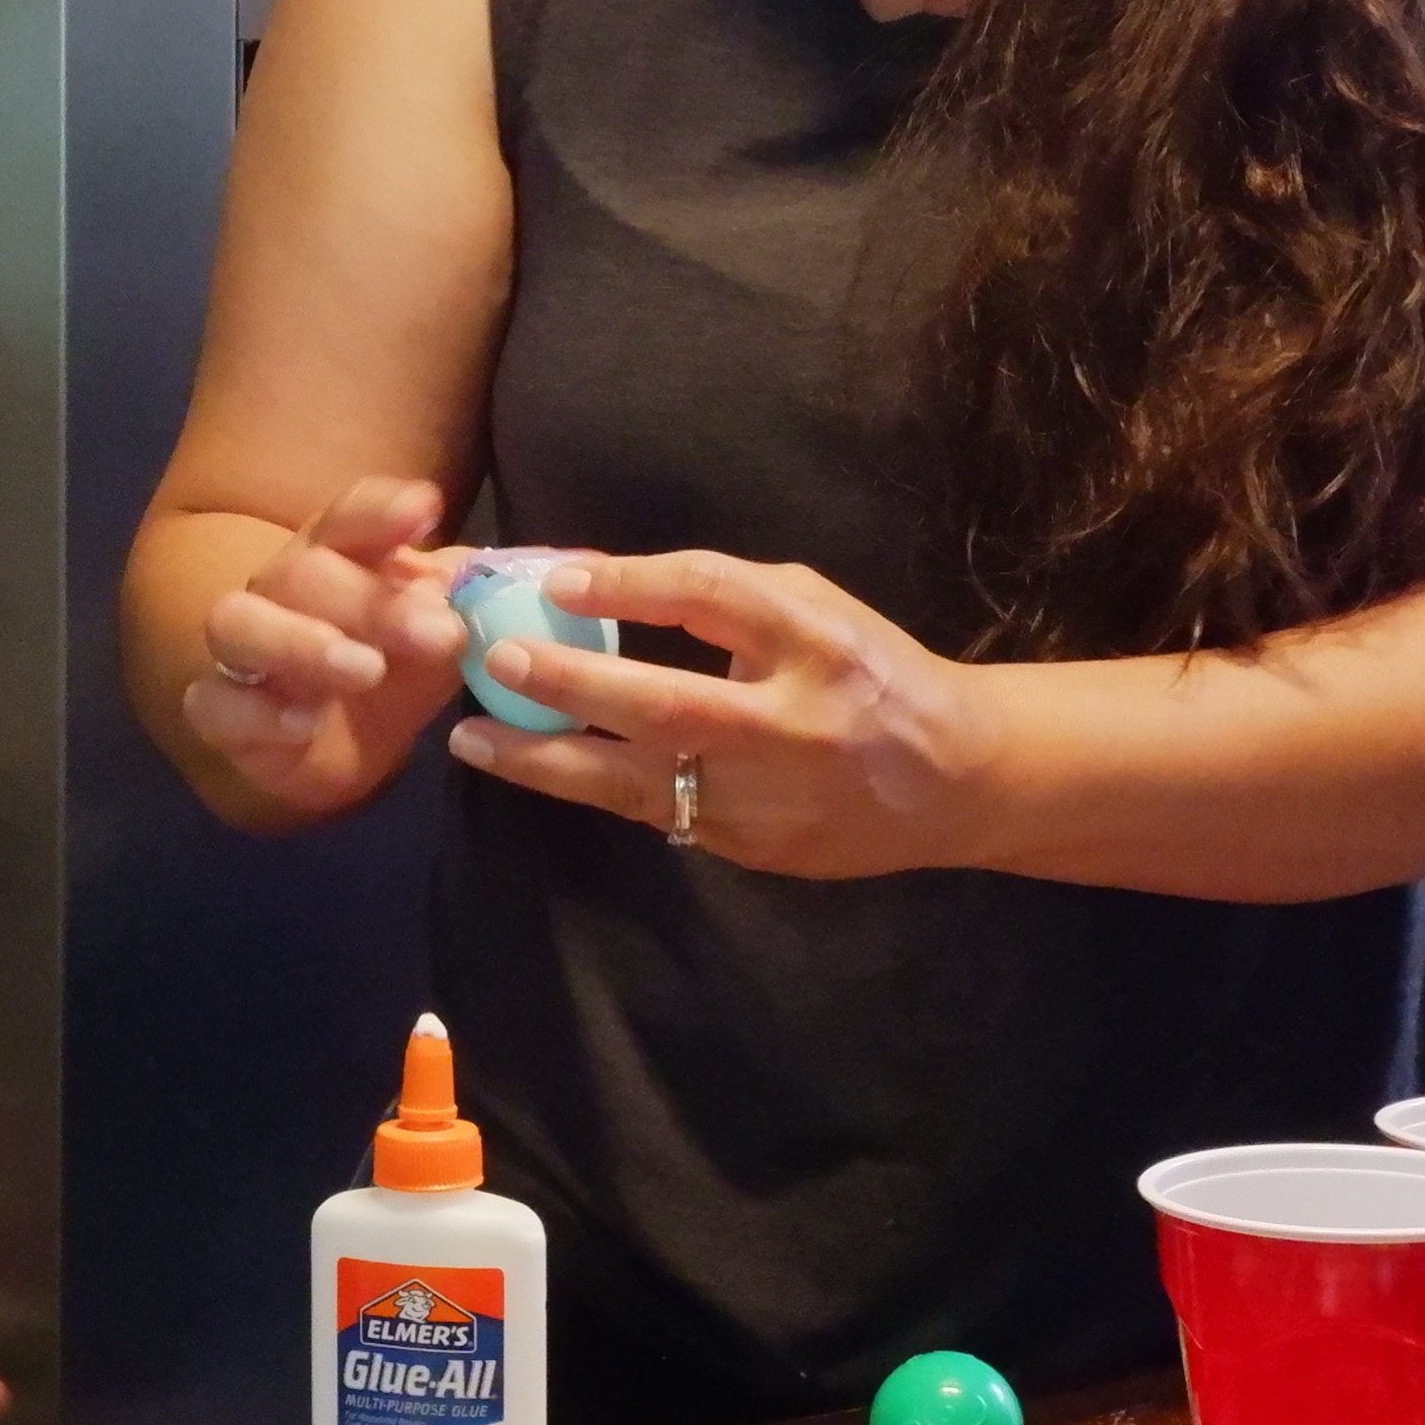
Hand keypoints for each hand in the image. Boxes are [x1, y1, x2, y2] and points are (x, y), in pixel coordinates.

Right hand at [180, 475, 474, 818]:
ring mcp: (244, 647)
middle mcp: (282, 588)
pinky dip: (260, 712)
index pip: (350, 516)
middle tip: (439, 633)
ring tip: (365, 668)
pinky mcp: (222, 710)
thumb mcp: (440, 632)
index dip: (384, 511)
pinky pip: (220, 703)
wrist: (335, 746)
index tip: (428, 509)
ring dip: (303, 642)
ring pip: (242, 623)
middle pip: (306, 571)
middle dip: (373, 600)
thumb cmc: (393, 665)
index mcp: (338, 554)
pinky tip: (305, 723)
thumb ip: (466, 603)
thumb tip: (510, 581)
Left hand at [442, 548, 1007, 880]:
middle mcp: (792, 722)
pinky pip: (658, 814)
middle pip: (667, 704)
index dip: (630, 585)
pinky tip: (538, 768)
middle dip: (571, 685)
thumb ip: (718, 596)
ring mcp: (771, 798)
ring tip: (470, 741)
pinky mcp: (753, 848)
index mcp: (816, 641)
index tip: (556, 576)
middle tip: (493, 662)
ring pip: (641, 784)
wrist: (953, 778)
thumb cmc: (869, 671)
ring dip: (546, 762)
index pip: (714, 599)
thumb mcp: (813, 608)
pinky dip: (593, 789)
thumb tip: (590, 582)